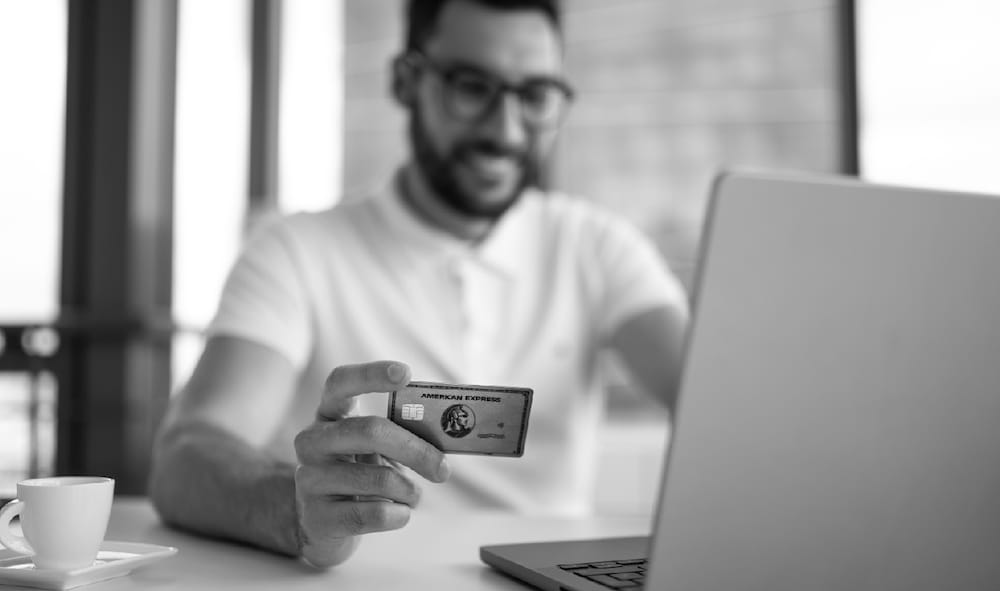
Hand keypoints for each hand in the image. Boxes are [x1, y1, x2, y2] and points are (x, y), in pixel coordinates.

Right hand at [293, 361, 449, 567]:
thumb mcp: (375, 449)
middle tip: (442, 468)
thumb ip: (401, 434)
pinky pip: (374, 514)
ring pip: (378, 479)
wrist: (324, 524)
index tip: (406, 373)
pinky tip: (398, 514)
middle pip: (370, 431)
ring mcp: (309, 478)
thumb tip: (449, 434)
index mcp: (329, 414)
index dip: (371, 374)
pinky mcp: (318, 517)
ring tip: (412, 496)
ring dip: (408, 490)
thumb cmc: (360, 475)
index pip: (341, 382)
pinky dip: (399, 515)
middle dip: (415, 449)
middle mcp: (312, 441)